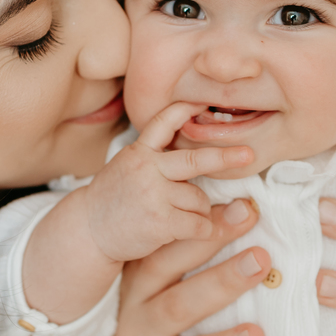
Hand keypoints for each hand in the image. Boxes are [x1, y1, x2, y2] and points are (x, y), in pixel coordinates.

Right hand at [19, 202, 268, 335]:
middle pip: (168, 262)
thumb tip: (245, 220)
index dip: (200, 217)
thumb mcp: (162, 291)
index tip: (239, 199)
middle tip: (249, 214)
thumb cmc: (157, 329)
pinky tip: (256, 335)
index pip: (166, 238)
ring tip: (261, 263)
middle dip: (209, 237)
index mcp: (140, 273)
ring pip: (180, 305)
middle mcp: (136, 299)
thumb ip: (189, 264)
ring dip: (222, 282)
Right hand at [77, 101, 252, 261]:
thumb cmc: (112, 200)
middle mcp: (146, 169)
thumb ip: (152, 156)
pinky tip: (194, 231)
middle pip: (195, 160)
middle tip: (247, 154)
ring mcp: (153, 194)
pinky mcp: (160, 221)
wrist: (87, 230)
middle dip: (224, 157)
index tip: (203, 103)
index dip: (184, 110)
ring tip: (179, 217)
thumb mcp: (126, 167)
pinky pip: (199, 223)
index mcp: (139, 152)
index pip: (163, 122)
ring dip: (198, 210)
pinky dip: (203, 229)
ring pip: (199, 199)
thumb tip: (189, 146)